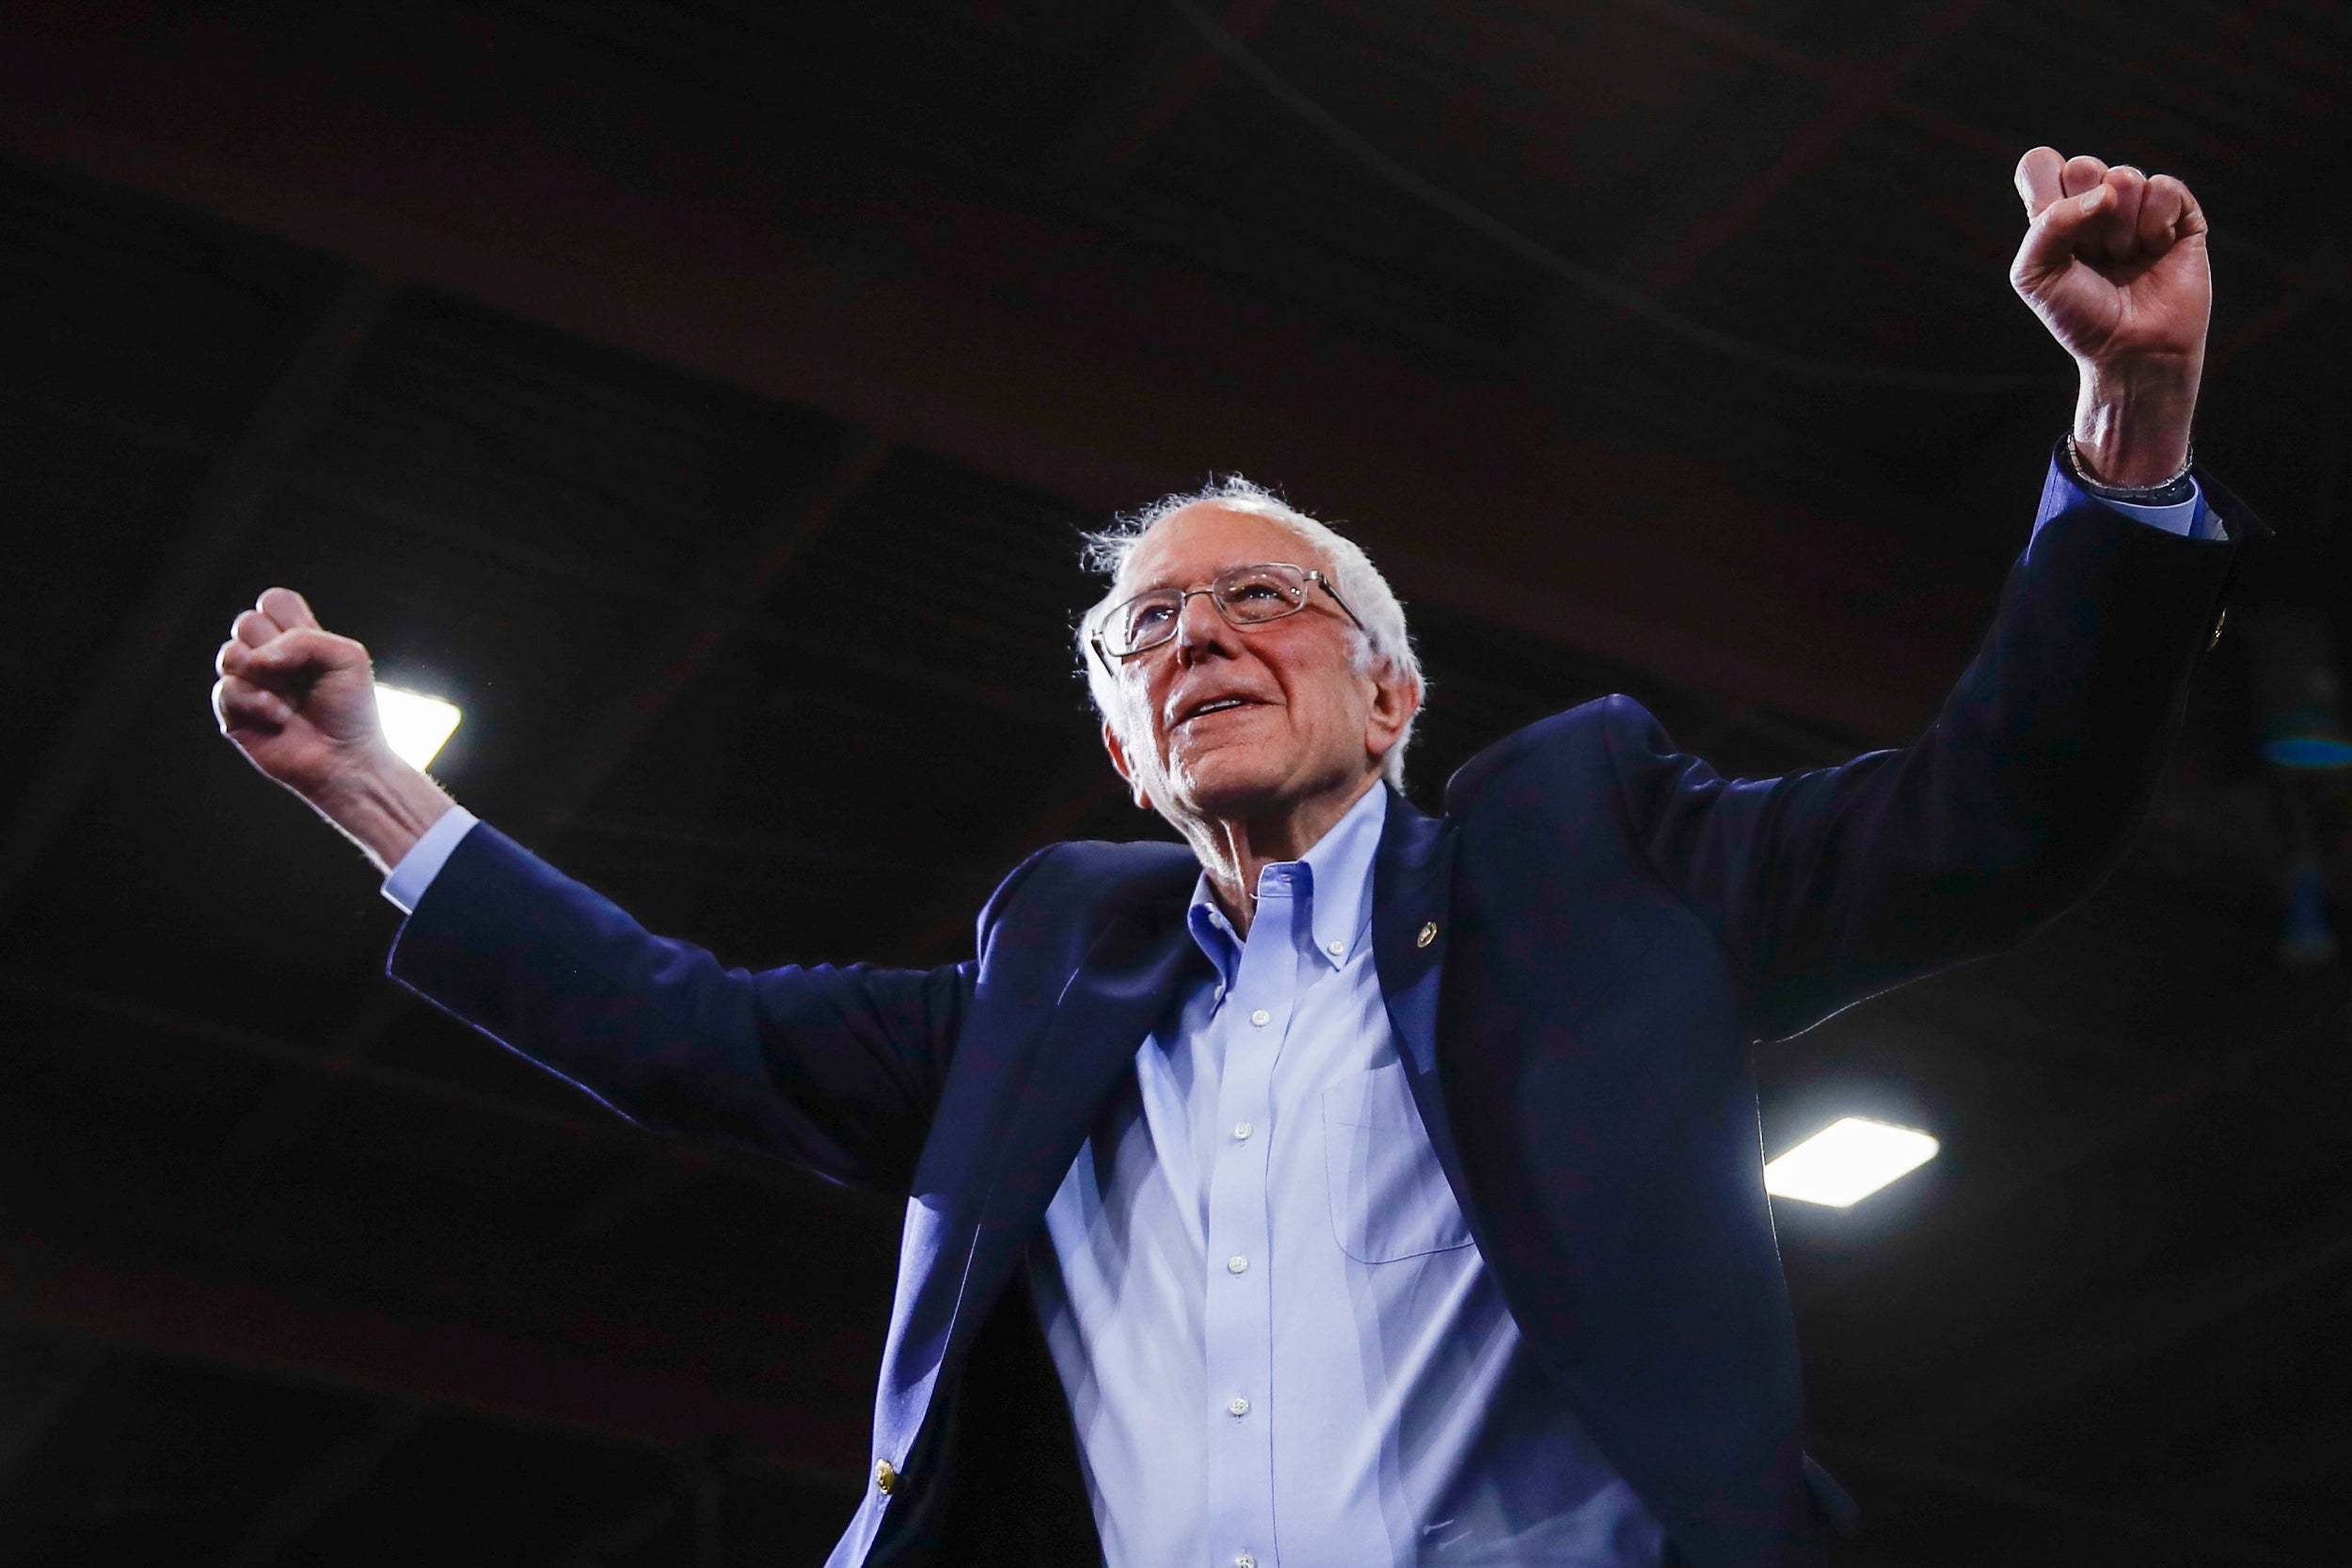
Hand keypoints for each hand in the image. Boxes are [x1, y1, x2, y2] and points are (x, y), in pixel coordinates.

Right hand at [212, 588, 450, 869]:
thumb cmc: (351, 709)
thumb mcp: (348, 657)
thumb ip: (305, 639)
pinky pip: (225, 689)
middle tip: (302, 676)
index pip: (272, 600)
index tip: (310, 642)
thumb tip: (256, 658)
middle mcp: (268, 658)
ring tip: (291, 701)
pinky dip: (257, 703)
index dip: (285, 615)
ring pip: (229, 653)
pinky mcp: (233, 713)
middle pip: (245, 622)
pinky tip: (280, 718)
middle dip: (276, 646)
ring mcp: (248, 684)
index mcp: (296, 639)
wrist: (347, 759)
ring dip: (265, 677)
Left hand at [2009, 148, 2209, 486]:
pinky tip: (2156, 249)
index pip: (2039, 163)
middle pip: (2083, 165)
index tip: (2049, 224)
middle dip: (2084, 215)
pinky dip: (2155, 223)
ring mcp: (2138, 207)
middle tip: (2091, 254)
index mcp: (2055, 213)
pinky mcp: (2180, 214)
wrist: (2131, 349)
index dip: (2043, 186)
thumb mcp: (2035, 275)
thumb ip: (2046, 224)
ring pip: (2125, 177)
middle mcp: (2095, 203)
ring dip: (2120, 228)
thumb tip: (2106, 191)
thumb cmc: (2079, 315)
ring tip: (2124, 260)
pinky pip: (2165, 188)